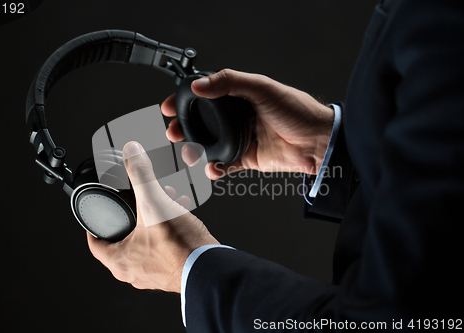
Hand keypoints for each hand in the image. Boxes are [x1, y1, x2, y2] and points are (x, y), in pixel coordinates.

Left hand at [87, 141, 218, 292]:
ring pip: (143, 244)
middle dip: (132, 217)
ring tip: (163, 204)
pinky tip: (179, 217)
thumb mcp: (155, 204)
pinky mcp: (169, 272)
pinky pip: (161, 250)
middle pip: (122, 240)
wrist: (208, 268)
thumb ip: (141, 176)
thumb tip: (131, 153)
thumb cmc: (179, 247)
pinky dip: (166, 233)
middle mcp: (132, 272)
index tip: (98, 216)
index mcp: (119, 260)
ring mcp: (151, 274)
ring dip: (151, 223)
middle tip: (138, 204)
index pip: (94, 243)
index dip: (94, 226)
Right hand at [162, 69, 334, 178]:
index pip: (207, 95)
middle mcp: (240, 116)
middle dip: (185, 128)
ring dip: (197, 150)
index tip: (169, 105)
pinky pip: (226, 164)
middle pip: (204, 122)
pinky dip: (216, 168)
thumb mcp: (263, 88)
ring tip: (190, 154)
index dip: (186, 99)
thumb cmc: (298, 110)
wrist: (319, 142)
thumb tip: (200, 85)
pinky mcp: (249, 158)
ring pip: (211, 144)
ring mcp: (243, 138)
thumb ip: (230, 82)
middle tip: (173, 132)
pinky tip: (212, 168)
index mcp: (241, 95)